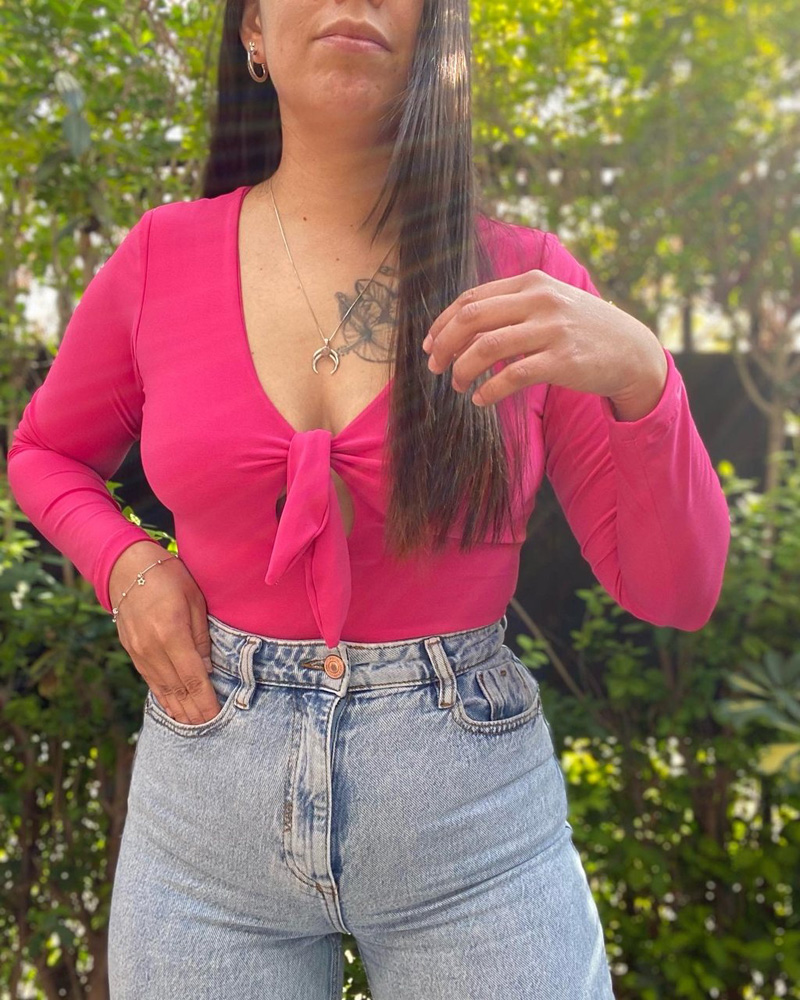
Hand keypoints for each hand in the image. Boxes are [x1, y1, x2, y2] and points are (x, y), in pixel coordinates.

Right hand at [109, 540, 220, 724]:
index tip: (216, 715)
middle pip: (176, 687)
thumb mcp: (196, 600)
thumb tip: (208, 669)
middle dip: (193, 709)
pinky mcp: (130, 650)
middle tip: (208, 727)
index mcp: (171, 633)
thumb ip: (201, 637)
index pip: (193, 676)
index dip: (205, 699)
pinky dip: (161, 695)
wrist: (128, 567)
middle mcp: (151, 647)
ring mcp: (138, 650)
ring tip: (192, 724)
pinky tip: (171, 706)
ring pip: (161, 687)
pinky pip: (149, 679)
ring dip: (177, 707)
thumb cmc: (170, 577)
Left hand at [421, 269, 666, 409]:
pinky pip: (513, 376)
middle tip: (435, 367)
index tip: (430, 344)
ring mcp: (551, 329)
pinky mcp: (562, 360)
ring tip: (458, 386)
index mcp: (531, 283)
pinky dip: (489, 390)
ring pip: (487, 347)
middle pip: (472, 319)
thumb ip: (512, 307)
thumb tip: (462, 328)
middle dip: (444, 345)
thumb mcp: (550, 303)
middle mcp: (540, 300)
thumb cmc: (581, 330)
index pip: (471, 299)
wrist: (632, 351)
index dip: (443, 323)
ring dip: (463, 370)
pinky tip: (481, 399)